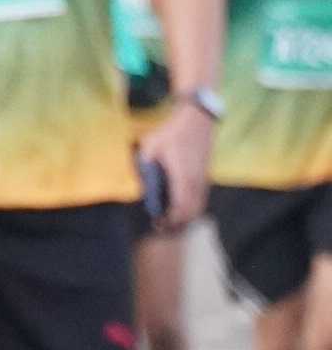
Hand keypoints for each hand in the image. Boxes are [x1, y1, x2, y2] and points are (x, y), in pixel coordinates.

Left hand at [139, 102, 213, 231]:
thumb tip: (143, 186)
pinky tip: (179, 211)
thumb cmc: (171, 133)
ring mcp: (203, 179)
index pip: (180, 206)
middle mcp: (196, 180)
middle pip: (191, 211)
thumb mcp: (150, 146)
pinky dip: (192, 208)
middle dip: (178, 223)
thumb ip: (145, 166)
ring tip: (168, 223)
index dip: (171, 219)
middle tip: (161, 228)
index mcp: (182, 175)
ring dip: (186, 218)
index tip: (158, 224)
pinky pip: (201, 199)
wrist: (197, 121)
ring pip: (199, 207)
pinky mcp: (205, 177)